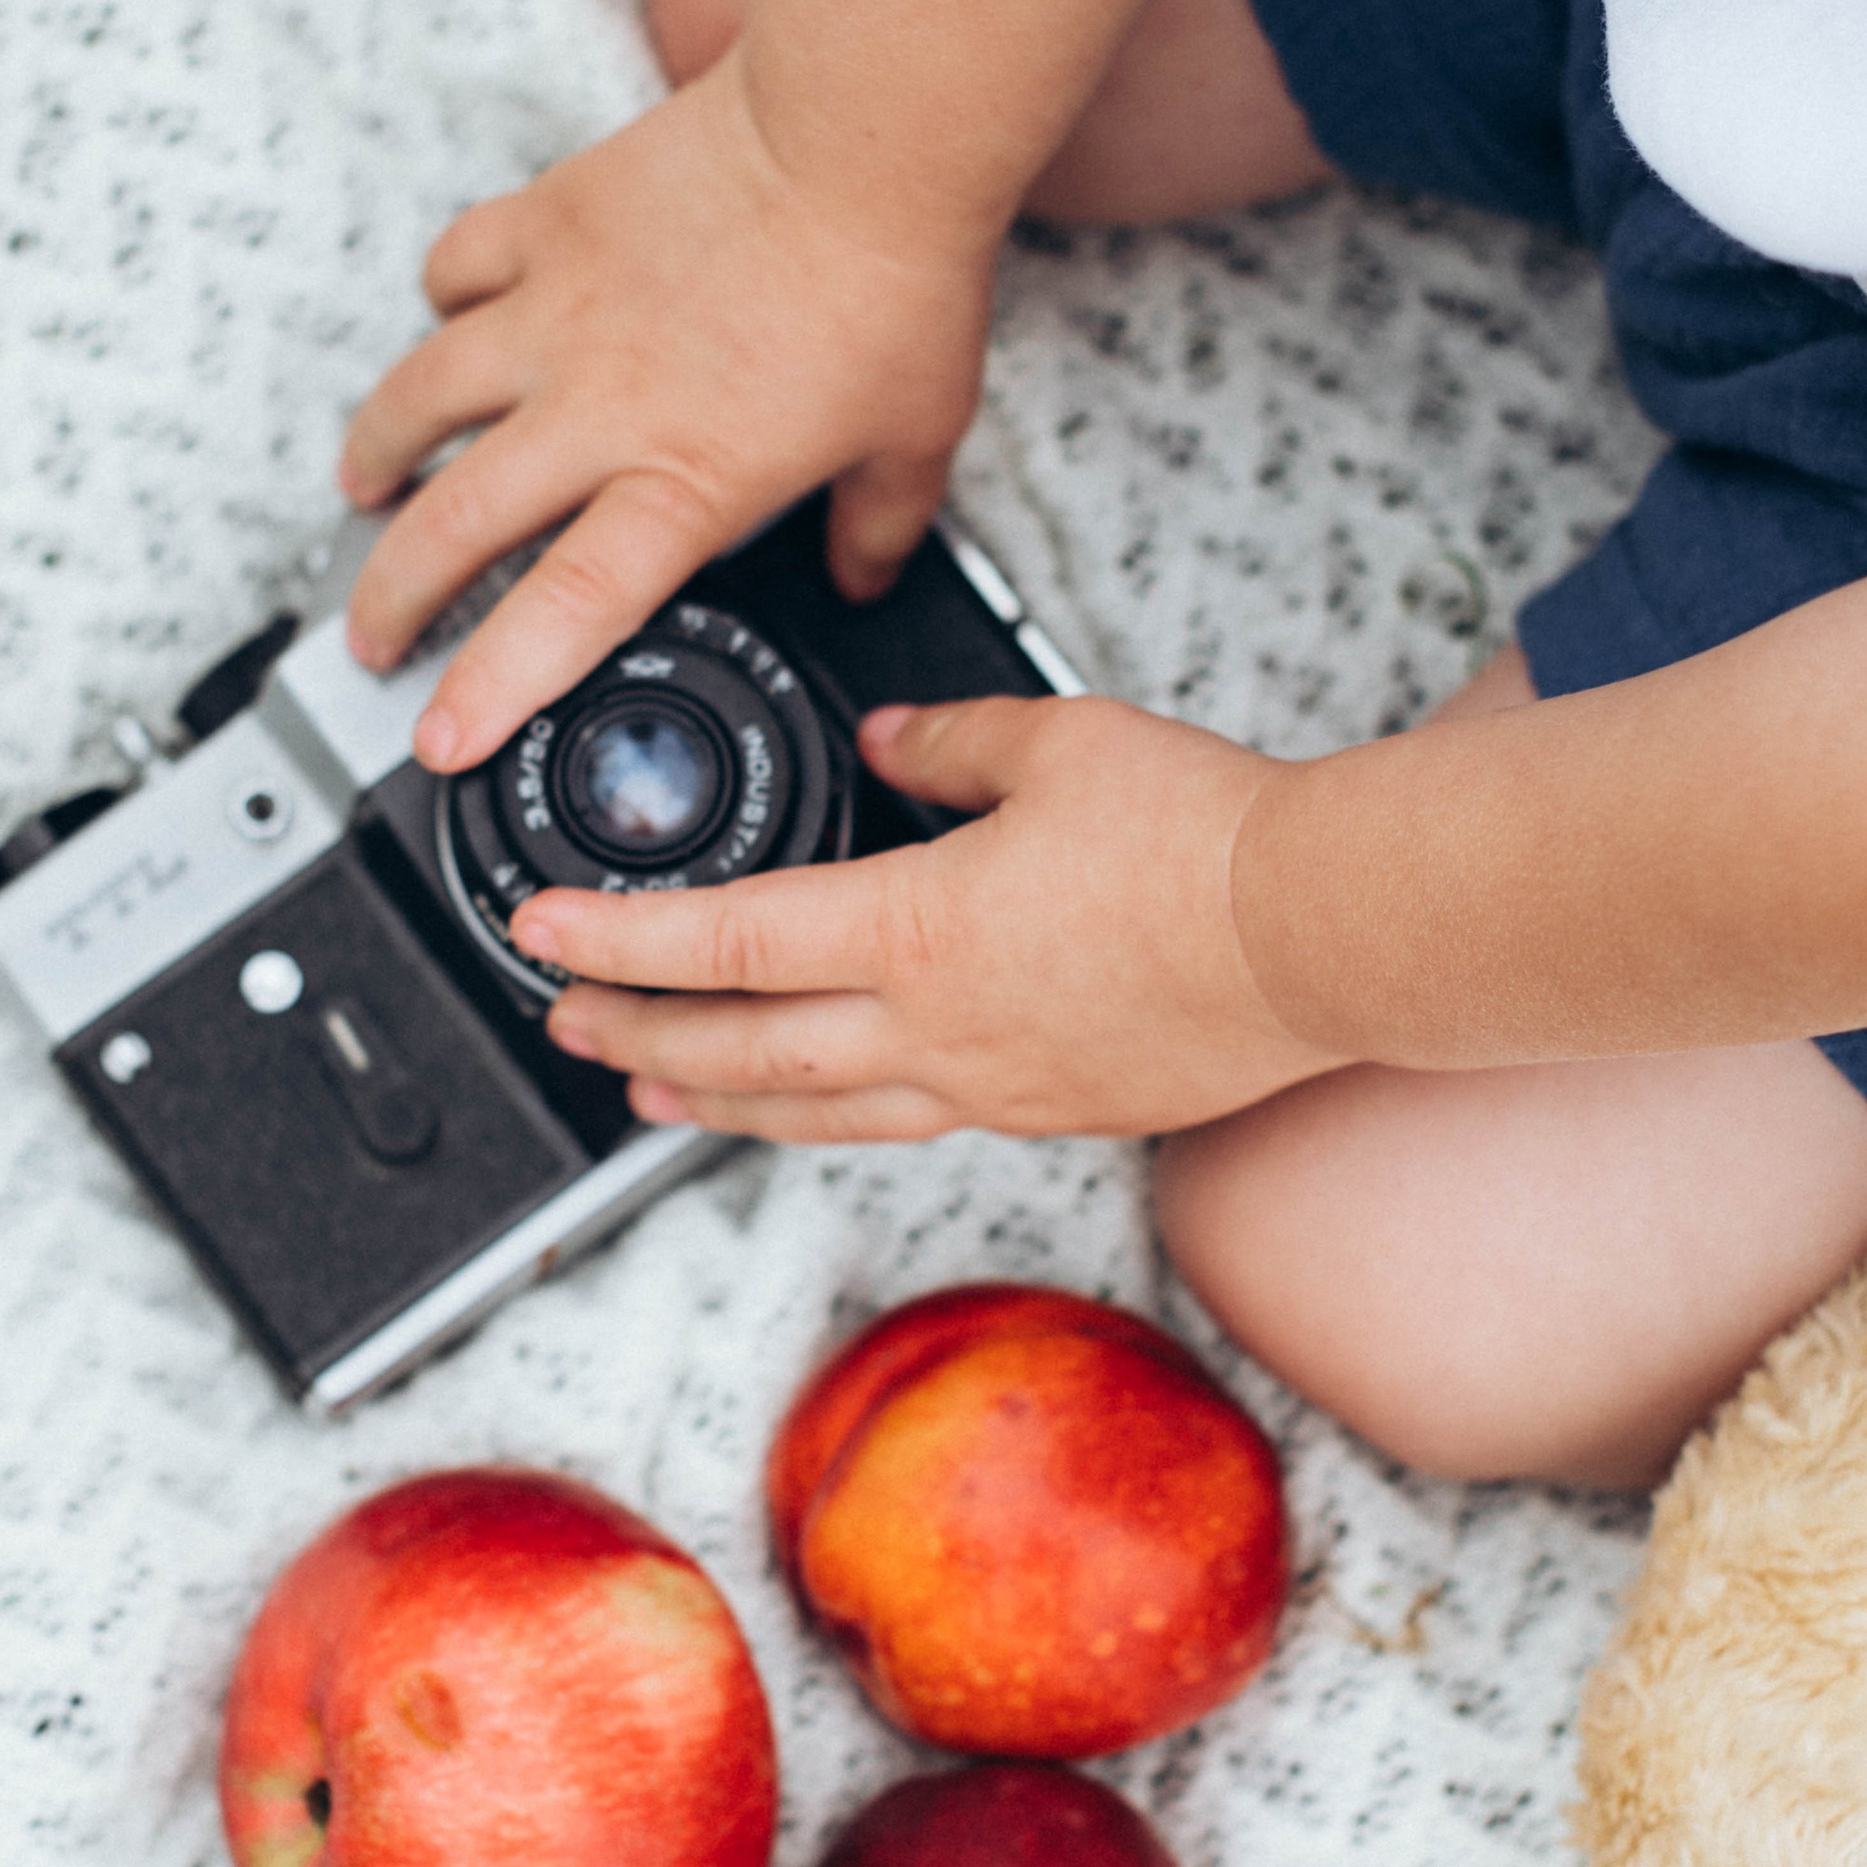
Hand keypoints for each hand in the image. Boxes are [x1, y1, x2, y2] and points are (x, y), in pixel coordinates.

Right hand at [339, 50, 998, 770]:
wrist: (858, 133)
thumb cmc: (893, 280)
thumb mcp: (913, 442)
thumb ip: (876, 529)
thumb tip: (864, 573)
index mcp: (684, 479)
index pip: (563, 612)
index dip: (488, 685)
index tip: (438, 737)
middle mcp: (597, 404)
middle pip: (452, 524)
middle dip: (392, 597)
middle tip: (374, 636)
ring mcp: (557, 307)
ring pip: (420, 395)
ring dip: (380, 452)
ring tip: (365, 489)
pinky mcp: (548, 219)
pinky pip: (456, 265)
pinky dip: (440, 299)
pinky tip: (447, 317)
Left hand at [512, 694, 1335, 1143]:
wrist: (1326, 933)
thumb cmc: (1207, 838)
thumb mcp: (1057, 741)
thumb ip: (950, 742)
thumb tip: (891, 742)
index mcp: (915, 929)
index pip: (721, 943)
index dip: (616, 943)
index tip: (540, 935)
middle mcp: (935, 1030)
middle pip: (740, 1053)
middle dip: (634, 1038)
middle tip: (566, 1026)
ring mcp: (989, 1085)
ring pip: (812, 1113)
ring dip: (713, 1104)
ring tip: (649, 1098)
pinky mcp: (1048, 1110)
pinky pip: (903, 1125)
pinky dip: (826, 1118)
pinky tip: (815, 1107)